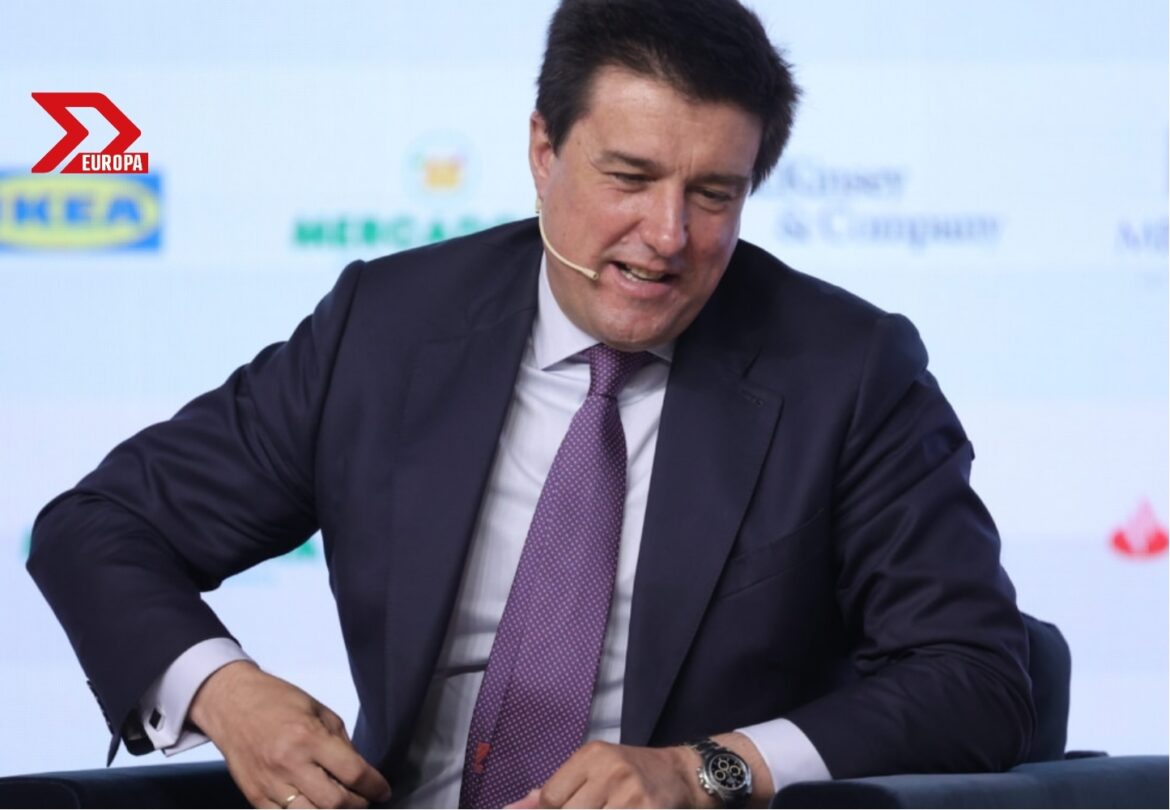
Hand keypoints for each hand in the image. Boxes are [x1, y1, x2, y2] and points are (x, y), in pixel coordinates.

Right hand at [188, 661, 390, 808]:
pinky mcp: (254, 796)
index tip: (383, 790)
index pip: (352, 772)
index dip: (374, 785)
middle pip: (335, 802)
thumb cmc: (279, 702)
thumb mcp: (319, 711)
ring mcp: (269, 784)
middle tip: (364, 799)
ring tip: (342, 806)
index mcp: (308, 737)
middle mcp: (289, 764)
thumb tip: (360, 773)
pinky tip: (316, 808)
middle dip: (358, 804)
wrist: (231, 704)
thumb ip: (341, 743)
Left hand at [503, 740, 716, 808]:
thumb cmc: (631, 772)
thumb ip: (557, 788)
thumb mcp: (595, 768)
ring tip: (600, 809)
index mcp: (592, 756)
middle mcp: (610, 770)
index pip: (550, 797)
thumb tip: (514, 807)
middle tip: (585, 808)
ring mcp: (630, 794)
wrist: (680, 773)